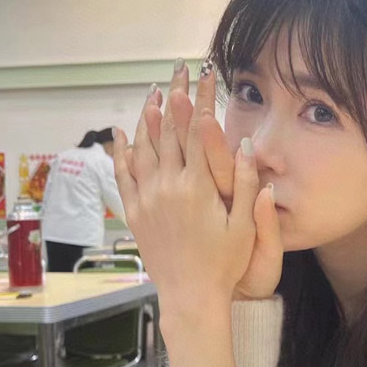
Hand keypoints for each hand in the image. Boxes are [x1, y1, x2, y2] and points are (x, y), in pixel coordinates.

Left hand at [114, 63, 279, 315]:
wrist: (191, 296)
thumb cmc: (224, 263)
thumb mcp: (244, 226)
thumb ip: (243, 184)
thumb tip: (244, 146)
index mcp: (198, 186)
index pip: (200, 130)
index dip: (204, 99)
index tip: (207, 74)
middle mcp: (168, 186)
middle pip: (170, 130)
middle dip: (176, 96)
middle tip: (178, 70)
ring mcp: (148, 198)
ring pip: (144, 147)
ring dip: (148, 116)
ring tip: (153, 90)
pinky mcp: (135, 213)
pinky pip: (124, 174)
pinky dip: (121, 151)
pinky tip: (121, 132)